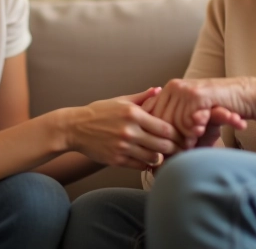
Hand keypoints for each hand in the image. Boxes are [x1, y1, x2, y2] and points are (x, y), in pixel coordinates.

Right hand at [66, 87, 181, 169]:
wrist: (75, 128)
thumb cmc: (99, 112)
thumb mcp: (120, 101)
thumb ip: (142, 97)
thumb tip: (159, 89)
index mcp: (133, 114)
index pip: (165, 128)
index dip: (176, 134)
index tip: (180, 136)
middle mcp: (130, 131)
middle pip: (163, 145)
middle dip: (173, 148)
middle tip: (179, 149)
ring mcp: (123, 147)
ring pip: (153, 158)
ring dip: (160, 157)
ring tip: (164, 155)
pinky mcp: (116, 160)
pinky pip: (140, 166)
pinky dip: (147, 164)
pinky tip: (148, 160)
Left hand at [148, 78, 254, 146]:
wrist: (243, 96)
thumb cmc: (216, 113)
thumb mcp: (191, 123)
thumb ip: (173, 133)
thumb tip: (152, 163)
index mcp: (168, 91)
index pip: (150, 115)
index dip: (158, 134)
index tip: (171, 147)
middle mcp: (173, 87)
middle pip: (159, 121)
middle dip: (172, 138)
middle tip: (185, 146)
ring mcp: (183, 88)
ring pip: (172, 122)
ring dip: (183, 136)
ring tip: (194, 138)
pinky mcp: (196, 94)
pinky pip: (186, 120)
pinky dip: (192, 130)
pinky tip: (200, 130)